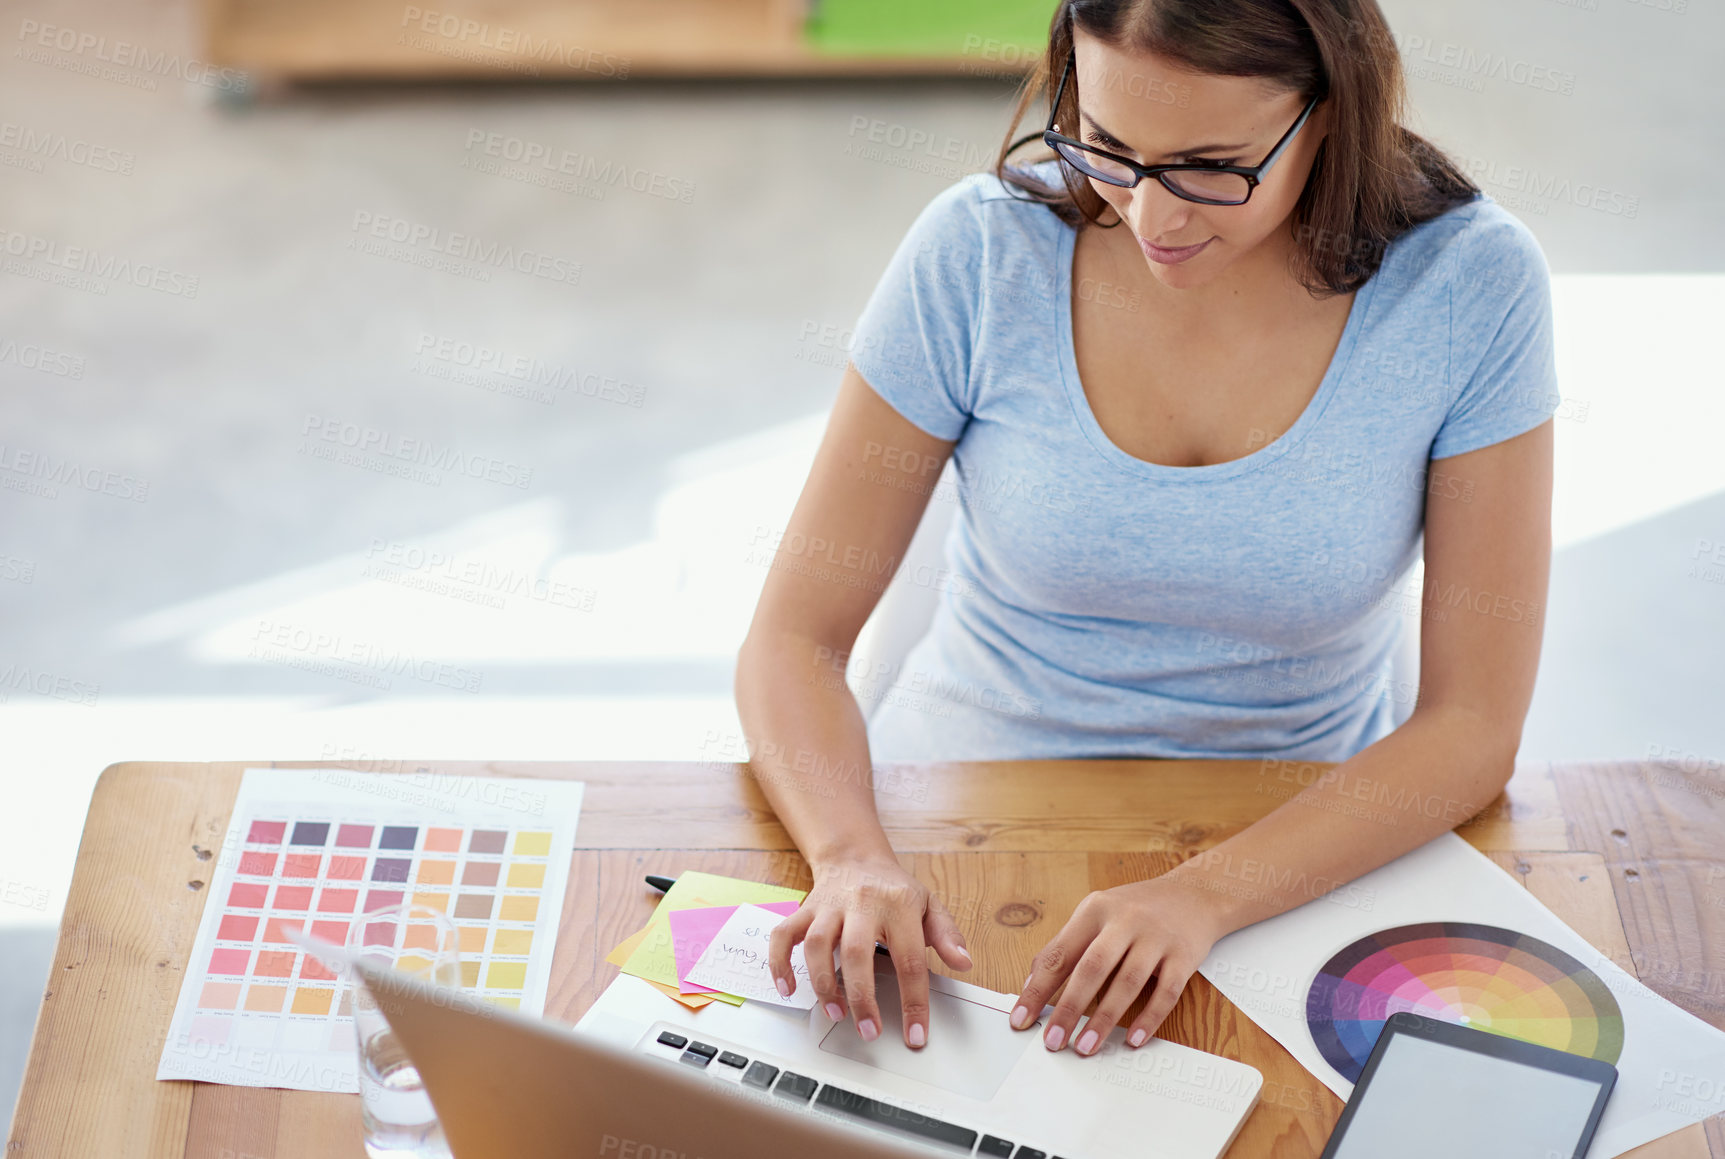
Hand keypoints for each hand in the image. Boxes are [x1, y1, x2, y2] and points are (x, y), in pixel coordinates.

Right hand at [767, 853, 971, 1048]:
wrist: (856, 856)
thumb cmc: (893, 889)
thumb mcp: (929, 905)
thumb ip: (947, 934)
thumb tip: (964, 963)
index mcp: (899, 906)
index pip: (909, 958)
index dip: (913, 1001)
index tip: (916, 1034)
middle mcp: (862, 904)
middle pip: (857, 952)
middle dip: (862, 997)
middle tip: (869, 1032)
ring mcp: (829, 907)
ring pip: (817, 943)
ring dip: (823, 983)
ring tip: (835, 1013)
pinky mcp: (805, 910)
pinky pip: (783, 935)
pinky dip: (780, 963)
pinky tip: (789, 989)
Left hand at [1010, 875, 1225, 1055]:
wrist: (1195, 895)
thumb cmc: (1136, 910)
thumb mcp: (1097, 913)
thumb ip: (1068, 945)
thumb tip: (1033, 982)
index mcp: (1095, 910)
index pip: (1059, 954)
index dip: (1037, 989)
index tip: (1020, 1019)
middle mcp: (1125, 921)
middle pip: (1091, 969)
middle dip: (1068, 1009)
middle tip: (1053, 1042)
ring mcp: (1156, 938)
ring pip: (1127, 983)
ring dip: (1104, 1020)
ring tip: (1086, 1046)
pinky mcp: (1183, 956)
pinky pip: (1166, 993)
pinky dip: (1148, 1018)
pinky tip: (1132, 1040)